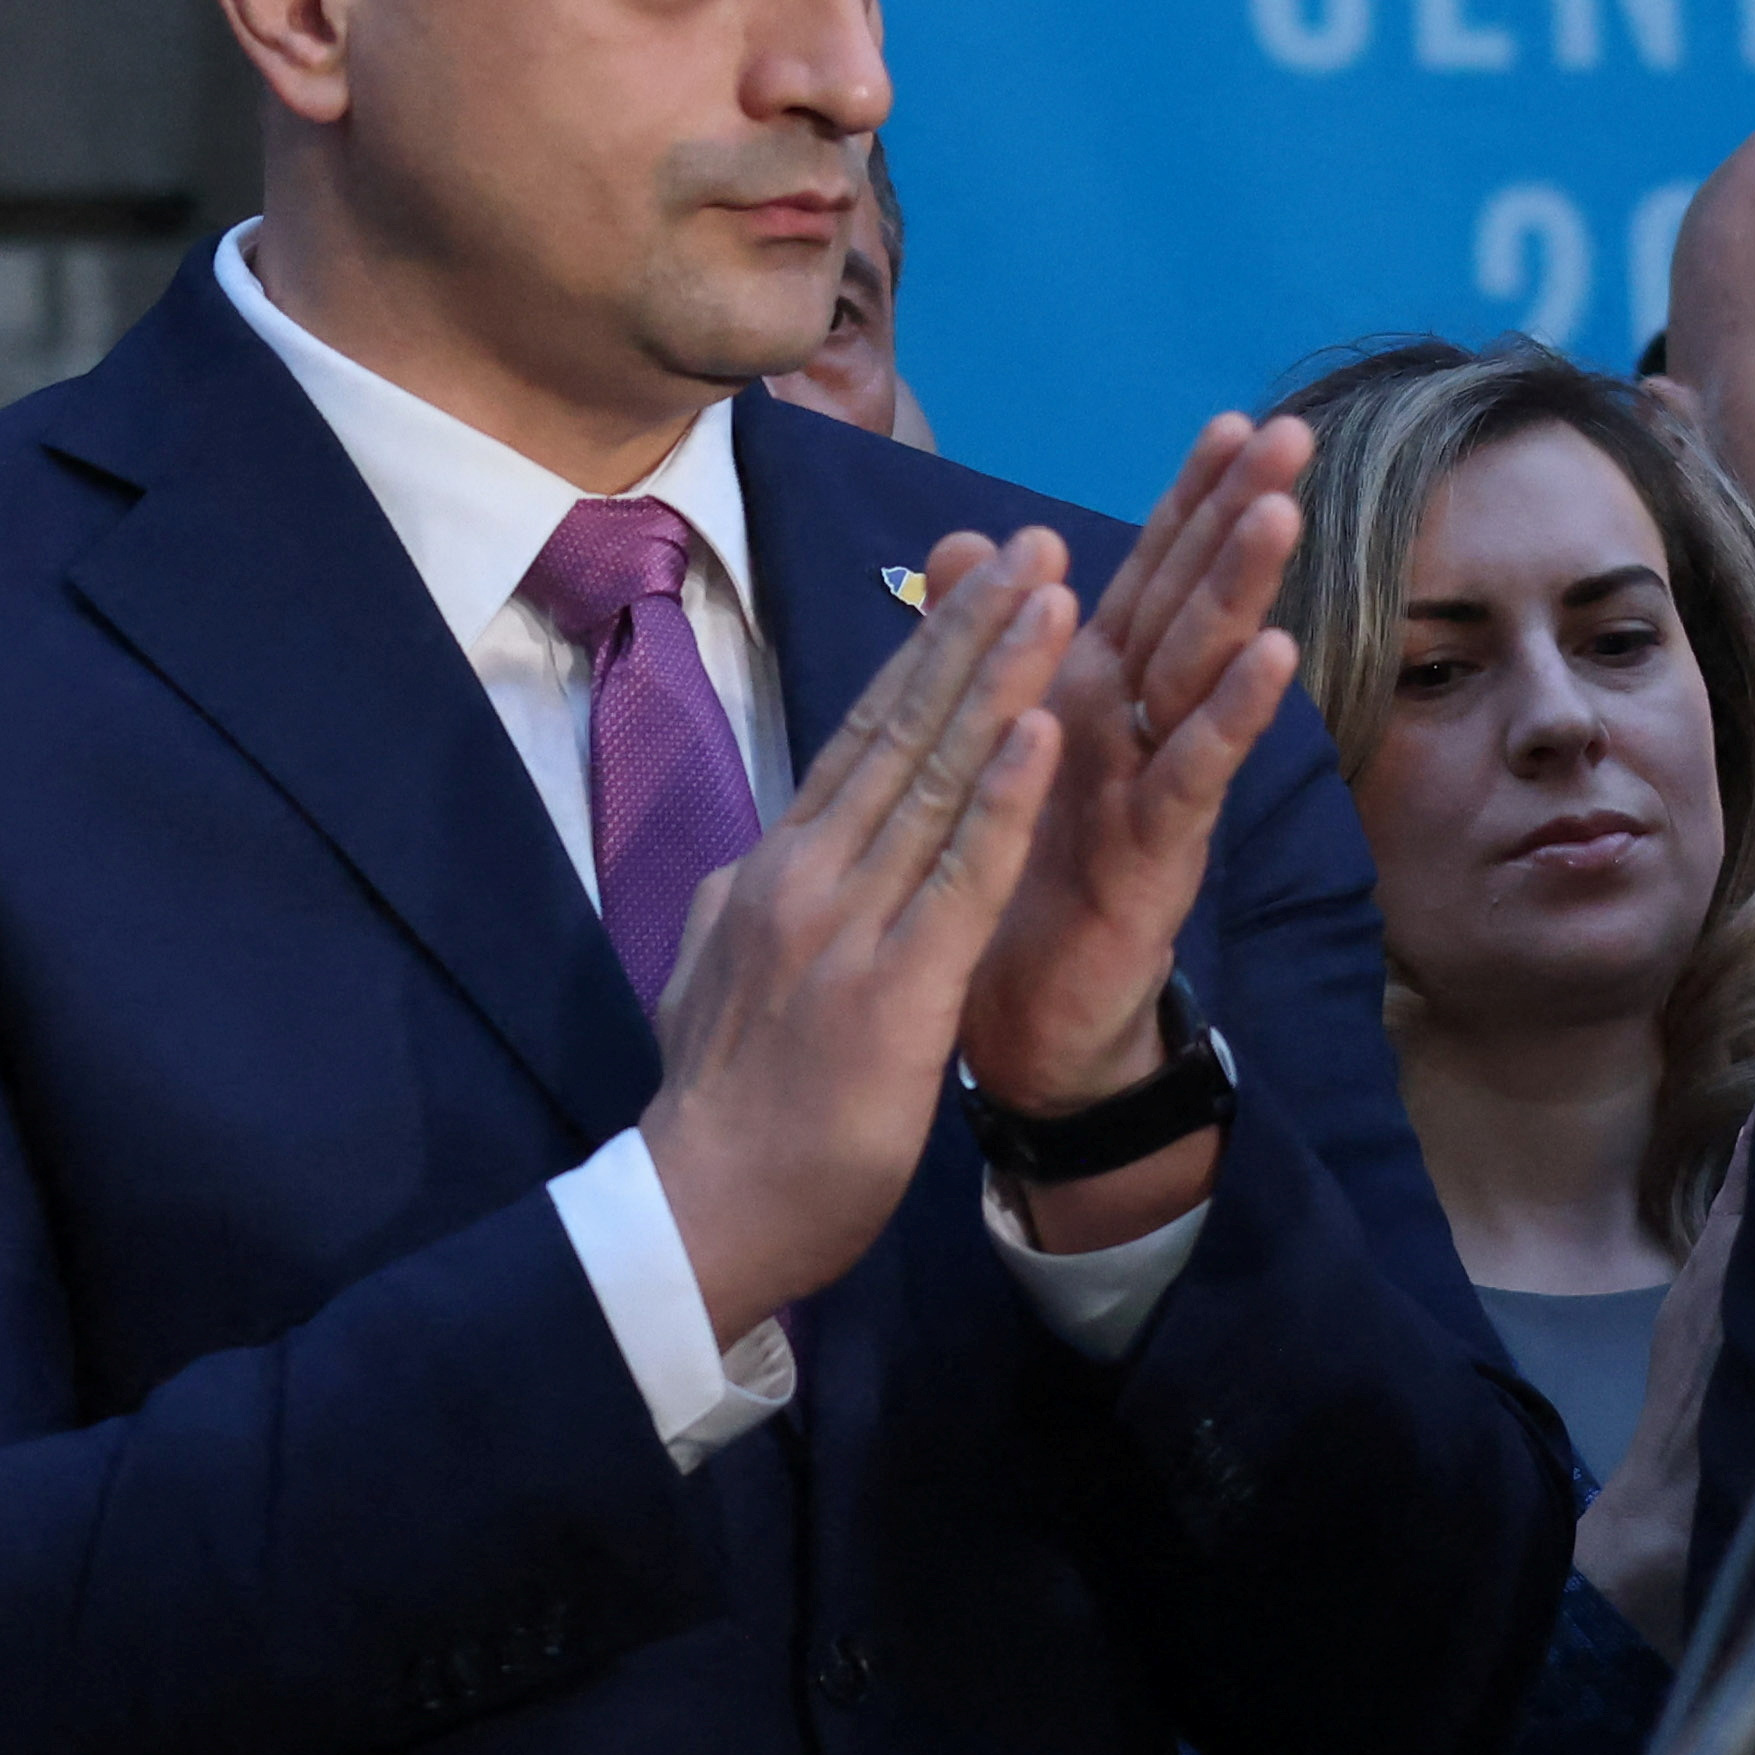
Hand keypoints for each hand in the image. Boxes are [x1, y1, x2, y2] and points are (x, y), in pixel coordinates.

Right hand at [635, 530, 1073, 1346]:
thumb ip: (749, 906)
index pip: (863, 737)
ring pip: (938, 778)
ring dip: (1000, 678)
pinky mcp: (894, 987)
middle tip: (1033, 541)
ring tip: (1055, 592)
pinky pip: (960, 877)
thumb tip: (756, 863)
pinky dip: (1005, 799)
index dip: (926, 651)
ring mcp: (848, 924)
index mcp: (777, 869)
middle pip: (903, 727)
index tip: (978, 576)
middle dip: (974, 628)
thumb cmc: (723, 1109)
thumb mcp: (718, 972)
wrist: (699, 1213)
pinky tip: (1044, 730)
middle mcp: (809, 873)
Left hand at [956, 414, 1310, 1244]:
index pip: (1147, 575)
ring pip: (1201, 672)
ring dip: (1241, 592)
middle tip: (1291, 433)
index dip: (1188, 502)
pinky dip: (1228, 714)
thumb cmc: (1015, 878)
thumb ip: (988, 643)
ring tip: (1283, 513)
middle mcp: (1132, 726)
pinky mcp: (1154, 853)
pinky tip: (1274, 657)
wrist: (1019, 1023)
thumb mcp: (995, 747)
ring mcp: (1151, 785)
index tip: (1233, 420)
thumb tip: (968, 537)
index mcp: (1087, 691)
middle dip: (1237, 518)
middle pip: (1192, 601)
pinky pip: (1191, 772)